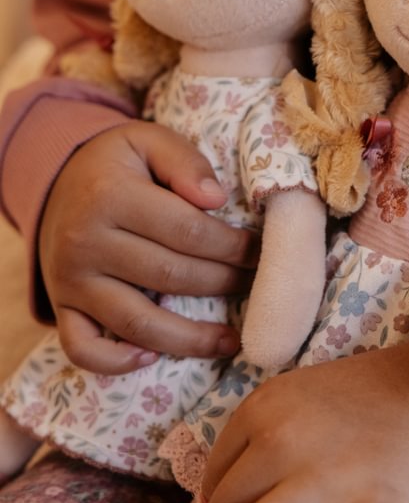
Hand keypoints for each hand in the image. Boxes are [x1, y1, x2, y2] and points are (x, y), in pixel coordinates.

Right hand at [39, 120, 259, 372]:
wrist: (54, 182)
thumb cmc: (116, 162)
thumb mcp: (148, 140)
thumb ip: (184, 161)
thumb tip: (216, 199)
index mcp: (111, 195)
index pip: (188, 231)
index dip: (232, 247)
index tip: (261, 253)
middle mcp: (86, 242)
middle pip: (171, 276)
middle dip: (222, 284)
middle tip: (254, 285)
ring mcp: (70, 281)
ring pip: (137, 322)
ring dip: (189, 338)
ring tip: (230, 340)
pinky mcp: (61, 306)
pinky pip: (83, 348)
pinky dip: (115, 362)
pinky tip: (151, 358)